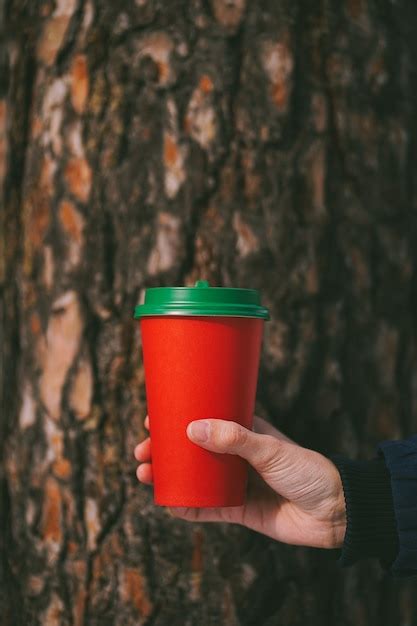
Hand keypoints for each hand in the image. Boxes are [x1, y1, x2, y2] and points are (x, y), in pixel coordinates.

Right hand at [134, 416, 345, 548]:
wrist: (334, 511)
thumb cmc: (306, 469)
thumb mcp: (269, 449)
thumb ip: (234, 438)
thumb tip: (192, 428)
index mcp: (242, 431)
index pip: (203, 419)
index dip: (177, 417)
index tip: (152, 417)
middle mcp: (234, 454)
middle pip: (190, 449)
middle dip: (164, 448)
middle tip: (142, 451)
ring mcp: (233, 482)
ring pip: (192, 476)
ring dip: (167, 474)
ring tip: (144, 473)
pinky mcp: (236, 508)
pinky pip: (204, 507)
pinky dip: (183, 505)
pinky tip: (165, 502)